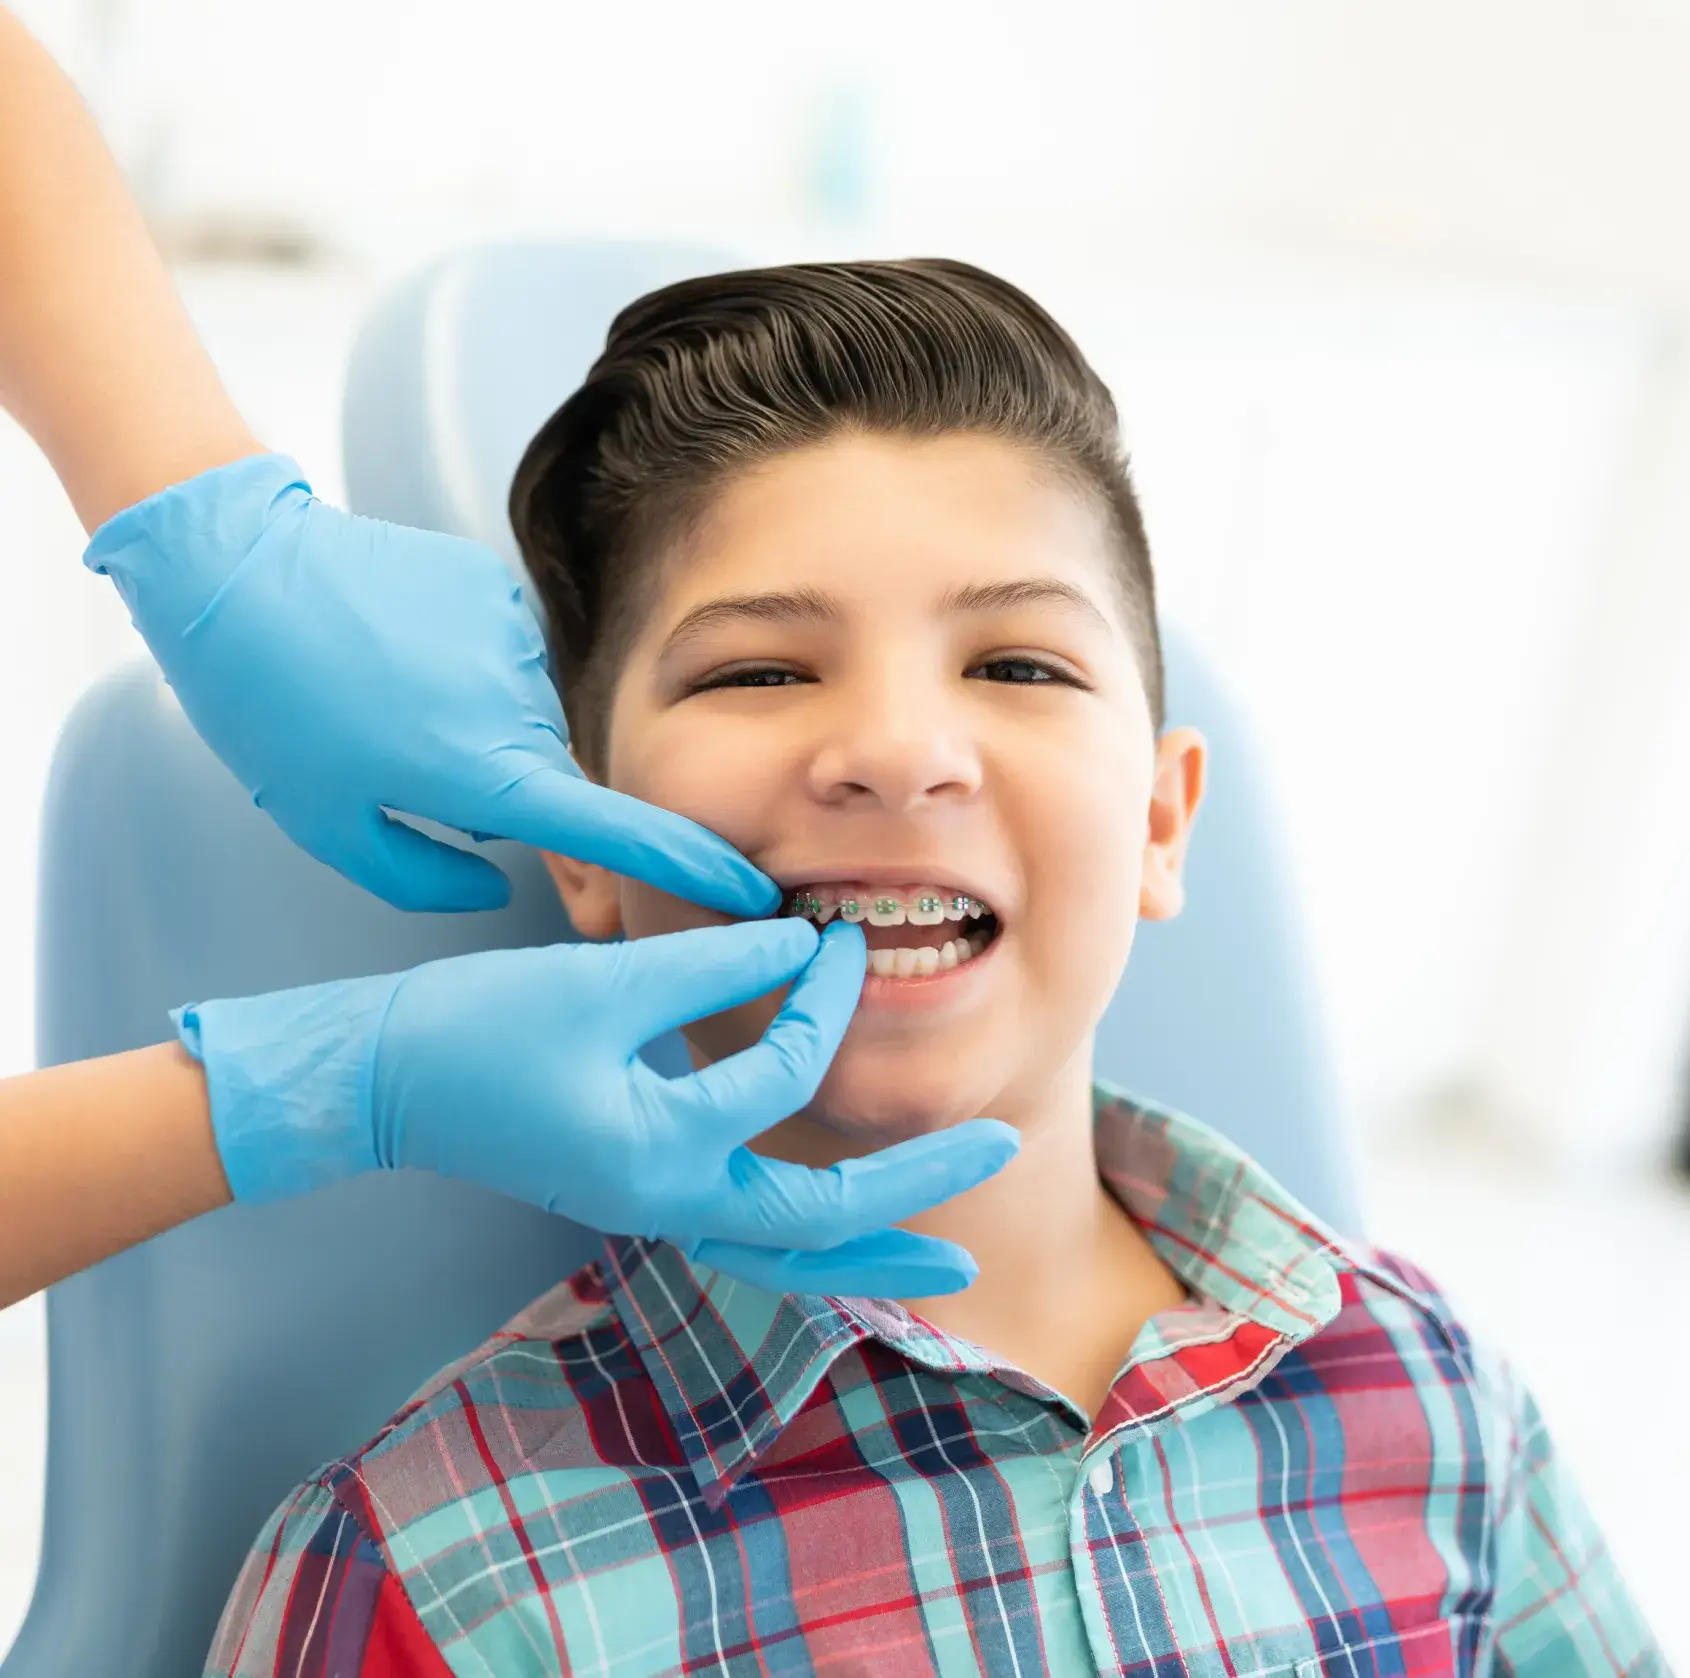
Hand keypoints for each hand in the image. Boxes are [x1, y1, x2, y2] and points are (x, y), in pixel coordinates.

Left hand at [85, 452, 775, 916]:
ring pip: (521, 713)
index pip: (616, 830)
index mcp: (485, 772)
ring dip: (474, 727)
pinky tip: (393, 657)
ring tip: (381, 703)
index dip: (687, 866)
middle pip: (553, 774)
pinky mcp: (495, 588)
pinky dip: (460, 671)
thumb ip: (428, 876)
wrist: (232, 567)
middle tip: (411, 771)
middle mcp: (519, 703)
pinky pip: (500, 655)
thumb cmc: (271, 709)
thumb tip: (496, 879)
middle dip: (510, 794)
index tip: (748, 892)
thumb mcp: (331, 827)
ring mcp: (513, 637)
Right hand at [176, 920, 1018, 1296]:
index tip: (843, 938)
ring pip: (786, 1254)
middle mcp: (668, 1199)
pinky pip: (747, 1239)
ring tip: (946, 1264)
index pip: (786, 1073)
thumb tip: (805, 942)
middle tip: (1002, 1149)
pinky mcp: (643, 1196)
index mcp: (662, 1148)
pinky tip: (843, 1235)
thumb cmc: (479, 1028)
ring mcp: (655, 1210)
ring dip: (870, 1252)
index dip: (824, 996)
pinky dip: (806, 1243)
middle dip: (915, 1188)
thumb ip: (714, 963)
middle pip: (820, 1217)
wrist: (384, 1082)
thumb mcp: (607, 981)